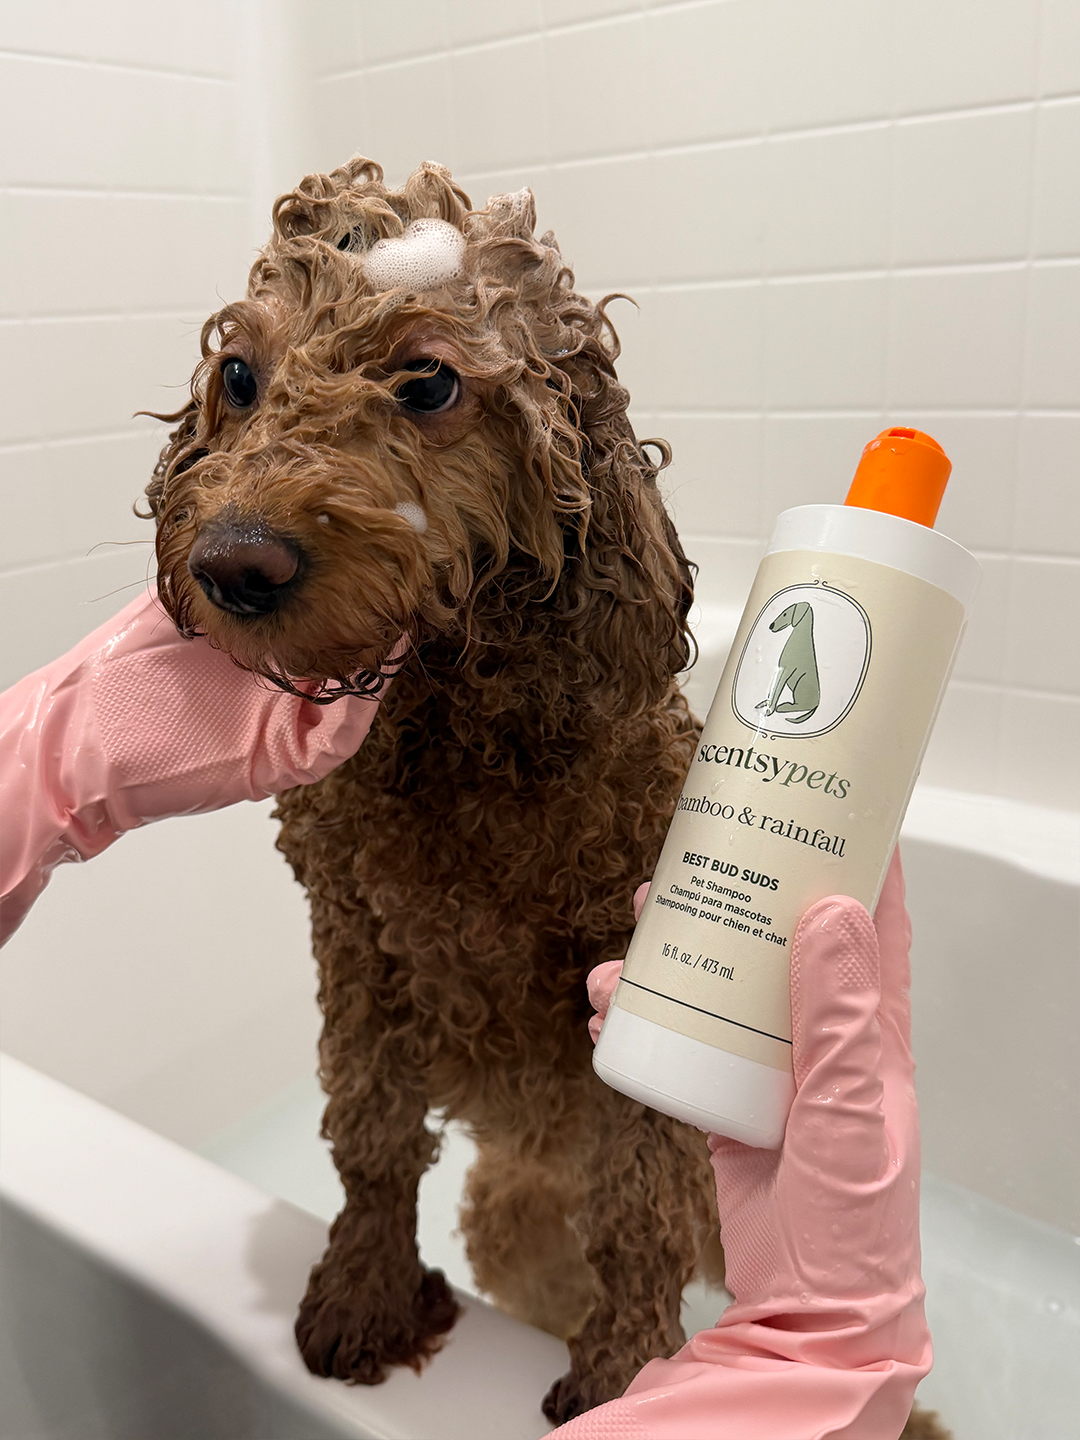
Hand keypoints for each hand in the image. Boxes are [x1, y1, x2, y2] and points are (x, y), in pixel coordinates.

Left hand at [0, 588, 394, 942]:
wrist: (78, 736)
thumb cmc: (119, 674)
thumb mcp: (179, 608)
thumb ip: (218, 574)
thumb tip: (260, 522)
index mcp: (260, 653)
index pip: (321, 622)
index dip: (349, 592)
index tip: (371, 553)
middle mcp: (280, 692)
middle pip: (347, 659)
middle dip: (375, 622)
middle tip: (398, 581)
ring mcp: (282, 728)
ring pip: (352, 700)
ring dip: (378, 663)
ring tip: (397, 617)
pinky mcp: (278, 762)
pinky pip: (336, 739)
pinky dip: (359, 705)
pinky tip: (371, 664)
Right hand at [560, 854, 930, 1438]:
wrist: (807, 1311)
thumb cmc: (851, 1218)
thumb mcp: (850, 1108)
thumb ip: (840, 1016)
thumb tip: (830, 908)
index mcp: (871, 1029)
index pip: (874, 923)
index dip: (854, 859)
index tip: (818, 803)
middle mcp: (822, 1037)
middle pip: (776, 940)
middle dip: (731, 893)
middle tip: (680, 860)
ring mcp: (771, 1067)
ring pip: (718, 982)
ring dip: (670, 953)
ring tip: (625, 939)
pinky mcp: (726, 1098)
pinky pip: (682, 1037)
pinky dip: (642, 1016)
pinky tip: (607, 1009)